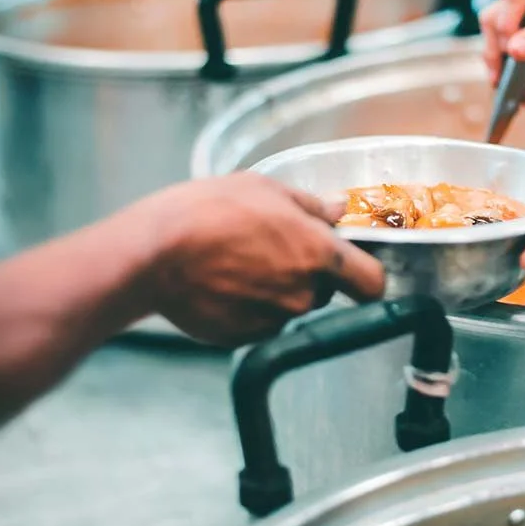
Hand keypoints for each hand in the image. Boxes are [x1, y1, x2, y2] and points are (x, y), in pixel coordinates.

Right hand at [142, 172, 385, 345]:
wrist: (152, 254)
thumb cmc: (206, 212)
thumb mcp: (263, 188)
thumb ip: (308, 204)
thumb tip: (336, 210)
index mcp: (317, 254)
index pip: (372, 283)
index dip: (367, 277)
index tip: (356, 271)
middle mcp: (302, 293)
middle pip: (324, 291)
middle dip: (308, 273)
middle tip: (270, 247)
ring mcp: (273, 320)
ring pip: (289, 306)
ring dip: (274, 288)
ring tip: (236, 261)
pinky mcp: (244, 337)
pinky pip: (259, 322)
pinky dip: (247, 307)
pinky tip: (221, 283)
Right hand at [480, 0, 524, 87]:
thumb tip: (513, 49)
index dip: (509, 19)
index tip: (512, 45)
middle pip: (495, 20)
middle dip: (503, 54)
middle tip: (512, 78)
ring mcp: (514, 19)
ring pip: (492, 44)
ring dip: (502, 73)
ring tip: (522, 98)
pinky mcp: (511, 42)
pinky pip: (498, 63)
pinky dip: (509, 84)